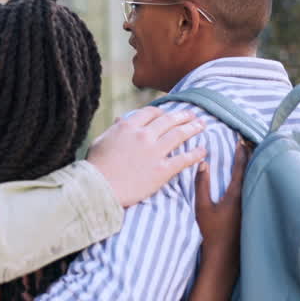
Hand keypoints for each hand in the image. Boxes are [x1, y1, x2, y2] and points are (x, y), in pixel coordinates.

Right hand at [87, 107, 205, 206]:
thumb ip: (114, 130)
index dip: (162, 112)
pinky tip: (203, 151)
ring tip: (202, 126)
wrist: (98, 188)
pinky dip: (196, 154)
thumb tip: (119, 121)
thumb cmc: (96, 166)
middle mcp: (143, 135)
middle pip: (169, 120)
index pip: (151, 112)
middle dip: (183, 116)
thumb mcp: (101, 140)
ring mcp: (154, 152)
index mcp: (128, 125)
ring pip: (179, 135)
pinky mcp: (162, 170)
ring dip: (193, 128)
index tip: (168, 115)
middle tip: (192, 115)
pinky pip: (184, 159)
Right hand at [194, 141, 249, 263]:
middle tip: (249, 141)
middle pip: (253, 171)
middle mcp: (248, 198)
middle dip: (252, 155)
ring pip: (255, 180)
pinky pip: (255, 188)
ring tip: (252, 154)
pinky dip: (253, 178)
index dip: (241, 153)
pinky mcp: (252, 212)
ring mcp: (252, 206)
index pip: (241, 168)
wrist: (224, 257)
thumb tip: (203, 163)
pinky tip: (251, 177)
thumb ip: (202, 184)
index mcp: (236, 194)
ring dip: (253, 166)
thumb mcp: (202, 207)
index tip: (241, 140)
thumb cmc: (212, 232)